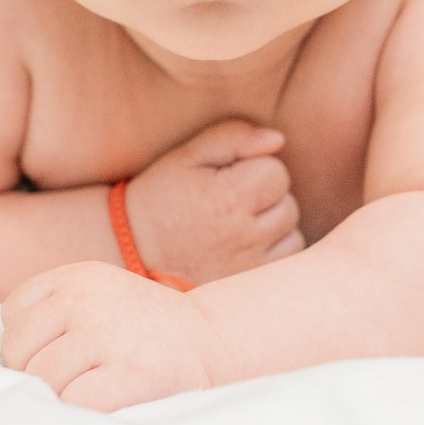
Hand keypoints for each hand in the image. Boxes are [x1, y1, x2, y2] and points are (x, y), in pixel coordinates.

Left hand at [0, 260, 224, 410]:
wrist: (214, 340)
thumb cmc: (143, 330)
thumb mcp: (98, 296)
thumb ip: (53, 311)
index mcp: (76, 276)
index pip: (14, 313)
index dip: (29, 343)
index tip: (60, 353)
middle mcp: (87, 298)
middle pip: (18, 351)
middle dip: (35, 374)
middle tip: (73, 380)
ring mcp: (107, 334)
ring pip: (41, 379)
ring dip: (59, 397)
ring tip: (91, 391)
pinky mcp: (127, 373)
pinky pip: (72, 403)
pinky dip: (78, 413)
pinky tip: (101, 405)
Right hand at [125, 118, 305, 284]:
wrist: (131, 253)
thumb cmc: (160, 197)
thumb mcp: (186, 157)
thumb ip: (233, 137)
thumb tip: (279, 140)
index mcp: (228, 199)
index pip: (277, 172)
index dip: (254, 167)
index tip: (228, 176)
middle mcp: (242, 237)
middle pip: (288, 202)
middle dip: (266, 195)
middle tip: (229, 200)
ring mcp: (248, 267)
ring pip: (292, 232)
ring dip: (274, 223)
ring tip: (237, 222)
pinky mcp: (249, 286)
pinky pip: (286, 261)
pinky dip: (275, 249)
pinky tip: (246, 243)